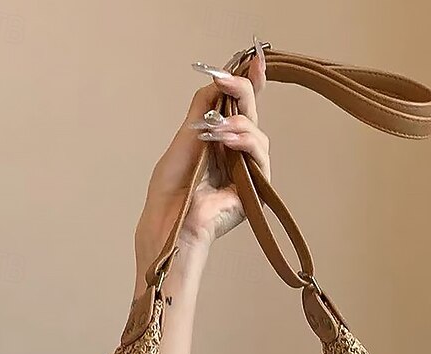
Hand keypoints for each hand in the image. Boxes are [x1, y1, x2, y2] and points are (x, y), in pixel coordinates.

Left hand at [134, 45, 268, 290]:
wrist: (169, 218)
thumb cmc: (171, 187)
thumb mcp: (185, 136)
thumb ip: (202, 107)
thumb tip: (218, 79)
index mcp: (218, 139)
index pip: (238, 106)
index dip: (247, 82)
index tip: (254, 58)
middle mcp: (235, 153)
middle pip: (250, 113)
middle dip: (243, 91)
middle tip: (228, 81)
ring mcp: (246, 171)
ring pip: (258, 134)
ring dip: (240, 124)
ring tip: (219, 130)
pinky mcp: (256, 190)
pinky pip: (260, 158)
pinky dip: (246, 143)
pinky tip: (228, 140)